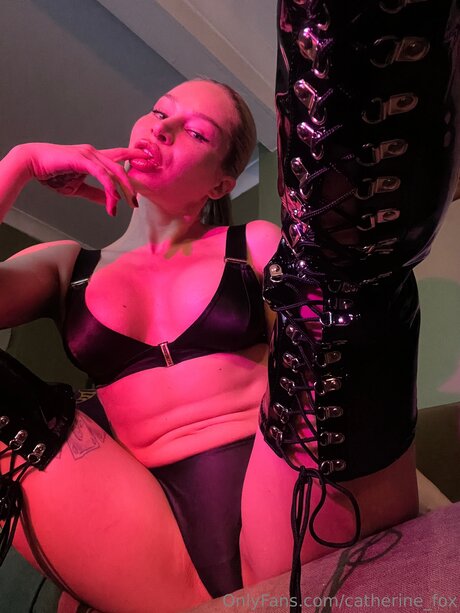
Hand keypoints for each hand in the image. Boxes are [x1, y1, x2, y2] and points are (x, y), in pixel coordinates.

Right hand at [22, 143, 148, 215]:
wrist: (32, 164)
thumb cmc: (52, 174)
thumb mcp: (78, 188)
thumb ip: (95, 194)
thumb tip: (111, 201)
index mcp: (94, 157)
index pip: (119, 157)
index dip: (134, 159)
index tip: (149, 165)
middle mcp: (94, 153)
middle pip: (121, 166)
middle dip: (132, 184)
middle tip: (136, 202)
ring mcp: (89, 154)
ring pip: (114, 172)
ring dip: (123, 190)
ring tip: (128, 204)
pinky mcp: (83, 159)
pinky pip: (102, 175)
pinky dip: (110, 188)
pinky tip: (113, 200)